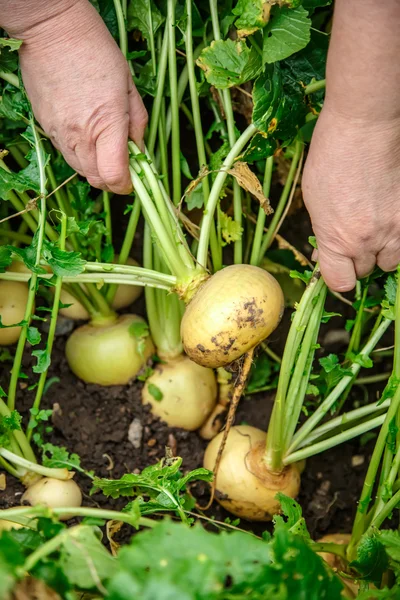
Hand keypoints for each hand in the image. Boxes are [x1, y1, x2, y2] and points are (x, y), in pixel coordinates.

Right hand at [16, 1, 146, 193]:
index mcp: (106, 126)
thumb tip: (140, 150)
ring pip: (80, 170)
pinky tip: (87, 134)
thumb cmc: (96, 52)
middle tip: (123, 162)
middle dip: (113, 178)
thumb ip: (137, 124)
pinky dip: (80, 154)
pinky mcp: (46, 128)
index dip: (126, 184)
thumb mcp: (129, 86)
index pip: (114, 177)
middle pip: (97, 180)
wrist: (53, 31)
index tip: (134, 178)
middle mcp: (80, 136)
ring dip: (96, 167)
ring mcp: (60, 134)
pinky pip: (66, 153)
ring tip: (105, 146)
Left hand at [302, 106, 399, 291]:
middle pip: (365, 271)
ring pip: (391, 260)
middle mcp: (369, 241)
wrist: (364, 126)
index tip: (336, 267)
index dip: (337, 277)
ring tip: (373, 227)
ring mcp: (396, 228)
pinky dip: (397, 235)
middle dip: (357, 259)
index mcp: (338, 240)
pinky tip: (387, 216)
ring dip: (381, 251)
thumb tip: (324, 253)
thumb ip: (323, 234)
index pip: (340, 282)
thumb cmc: (331, 157)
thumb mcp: (313, 201)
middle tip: (352, 236)